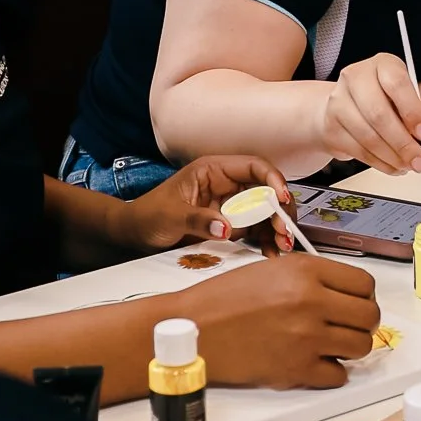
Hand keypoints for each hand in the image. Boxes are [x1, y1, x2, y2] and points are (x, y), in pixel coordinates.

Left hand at [124, 155, 294, 254]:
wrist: (135, 235)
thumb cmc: (147, 215)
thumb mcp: (169, 216)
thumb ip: (197, 219)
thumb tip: (226, 227)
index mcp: (214, 171)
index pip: (253, 167)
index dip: (272, 179)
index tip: (281, 198)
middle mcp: (227, 185)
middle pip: (266, 191)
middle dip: (279, 211)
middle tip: (285, 232)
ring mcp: (231, 206)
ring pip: (265, 213)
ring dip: (277, 229)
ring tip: (282, 248)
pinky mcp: (231, 225)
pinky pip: (256, 231)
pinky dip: (266, 242)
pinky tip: (270, 254)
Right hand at [188, 256, 379, 388]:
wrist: (194, 328)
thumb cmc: (226, 298)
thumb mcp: (273, 268)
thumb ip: (313, 278)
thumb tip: (346, 295)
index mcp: (307, 271)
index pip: (365, 284)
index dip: (364, 296)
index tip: (354, 303)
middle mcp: (312, 302)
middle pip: (370, 316)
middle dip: (362, 323)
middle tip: (346, 326)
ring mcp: (307, 338)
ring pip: (361, 347)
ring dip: (350, 348)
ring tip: (330, 344)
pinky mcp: (296, 371)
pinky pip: (339, 376)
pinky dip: (331, 372)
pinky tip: (313, 362)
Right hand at [315, 53, 420, 174]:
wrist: (345, 105)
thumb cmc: (382, 99)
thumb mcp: (405, 99)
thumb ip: (420, 116)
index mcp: (381, 64)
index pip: (396, 84)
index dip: (412, 112)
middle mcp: (356, 78)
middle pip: (379, 114)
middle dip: (402, 142)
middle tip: (418, 158)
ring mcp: (338, 101)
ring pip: (368, 136)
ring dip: (392, 156)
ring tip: (407, 164)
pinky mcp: (331, 126)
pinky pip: (358, 151)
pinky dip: (380, 163)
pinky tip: (392, 165)